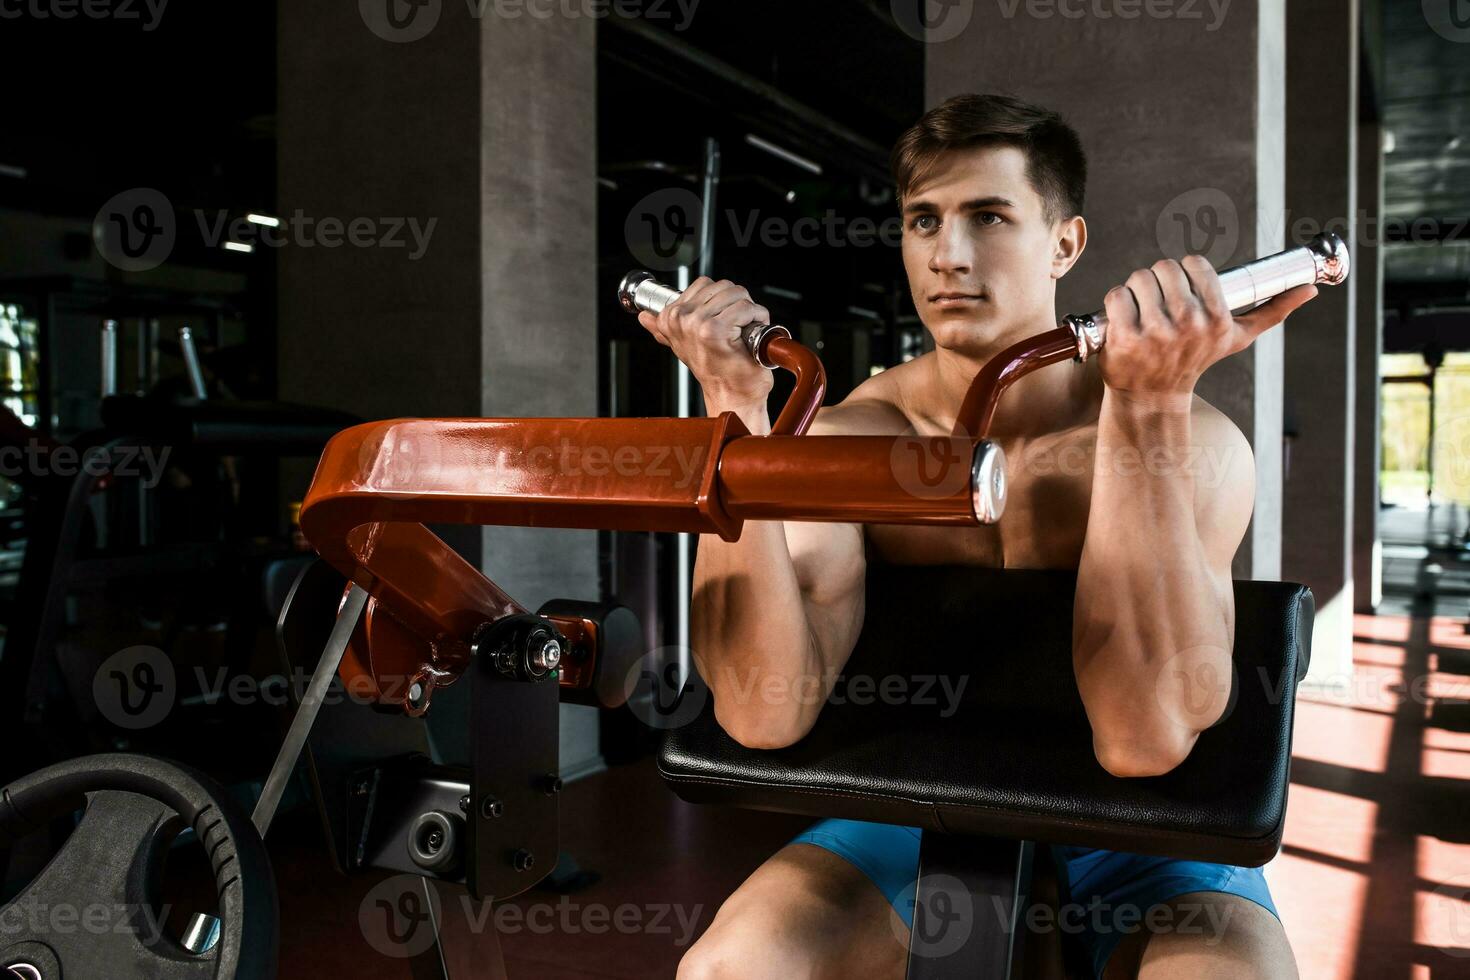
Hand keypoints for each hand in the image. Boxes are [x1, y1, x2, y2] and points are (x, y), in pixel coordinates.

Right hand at [637, 277, 773, 411]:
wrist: (732, 396)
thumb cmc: (715, 373)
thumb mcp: (683, 346)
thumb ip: (663, 329)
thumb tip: (645, 317)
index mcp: (670, 318)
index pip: (704, 284)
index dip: (722, 300)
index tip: (723, 320)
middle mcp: (680, 319)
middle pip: (723, 286)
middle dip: (739, 303)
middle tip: (739, 326)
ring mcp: (697, 324)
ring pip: (737, 294)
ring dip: (750, 311)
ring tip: (745, 330)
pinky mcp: (716, 329)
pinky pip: (746, 308)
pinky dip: (758, 318)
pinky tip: (751, 335)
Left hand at [1099, 256, 1317, 403]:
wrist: (1153, 397)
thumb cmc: (1196, 360)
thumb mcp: (1236, 338)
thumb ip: (1272, 311)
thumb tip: (1310, 288)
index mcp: (1216, 319)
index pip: (1195, 264)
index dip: (1184, 272)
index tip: (1180, 288)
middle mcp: (1189, 324)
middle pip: (1165, 268)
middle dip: (1158, 279)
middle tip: (1157, 301)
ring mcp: (1156, 332)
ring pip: (1139, 278)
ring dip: (1135, 289)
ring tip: (1141, 310)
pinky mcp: (1126, 338)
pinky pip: (1117, 295)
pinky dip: (1115, 302)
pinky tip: (1123, 320)